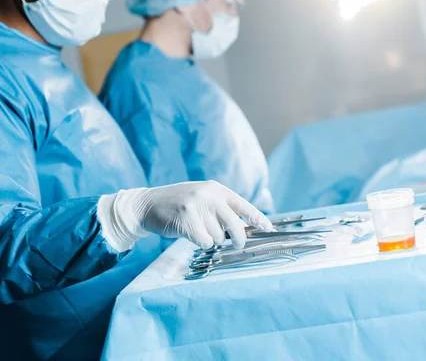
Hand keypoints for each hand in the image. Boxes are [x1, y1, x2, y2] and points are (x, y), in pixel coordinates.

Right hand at [98, 181, 272, 251]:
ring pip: (218, 237)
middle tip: (235, 245)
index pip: (244, 206)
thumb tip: (244, 228)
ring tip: (197, 230)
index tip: (269, 229)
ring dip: (211, 240)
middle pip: (236, 226)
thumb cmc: (178, 204)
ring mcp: (198, 207)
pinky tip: (190, 235)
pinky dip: (200, 243)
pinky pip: (205, 242)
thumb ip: (221, 207)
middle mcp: (210, 196)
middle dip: (238, 240)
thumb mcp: (202, 197)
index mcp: (217, 189)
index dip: (258, 219)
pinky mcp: (187, 221)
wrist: (147, 204)